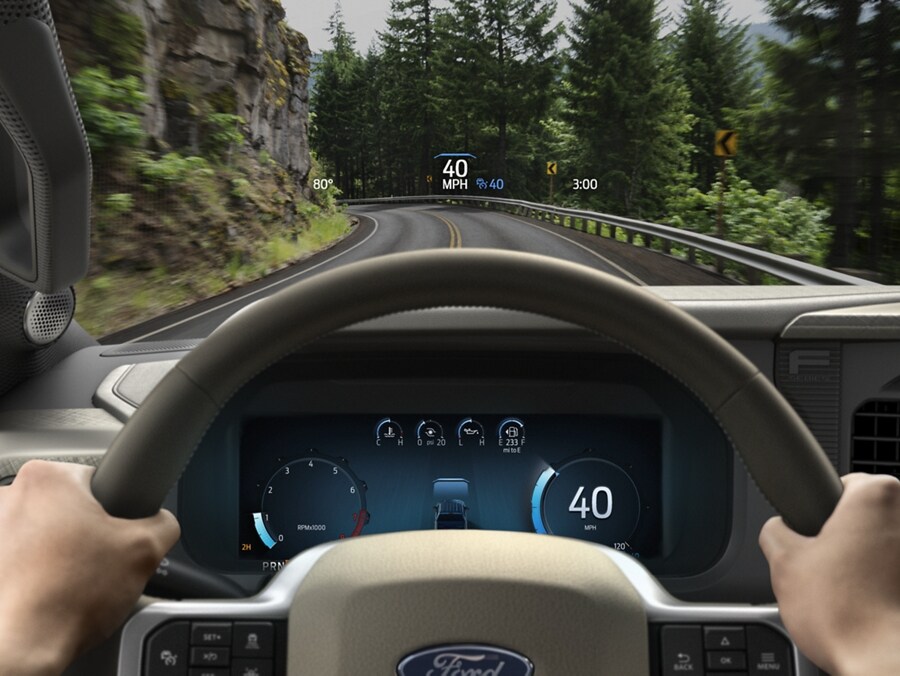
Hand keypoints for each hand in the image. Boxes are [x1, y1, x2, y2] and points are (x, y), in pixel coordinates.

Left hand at [0, 460, 179, 675]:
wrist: (22, 648)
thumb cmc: (68, 596)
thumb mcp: (146, 550)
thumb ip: (164, 523)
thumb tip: (162, 523)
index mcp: (48, 478)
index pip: (97, 480)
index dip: (115, 511)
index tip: (113, 536)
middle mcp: (7, 495)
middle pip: (66, 506)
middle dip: (83, 531)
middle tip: (96, 562)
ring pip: (39, 532)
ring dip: (54, 550)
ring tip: (68, 581)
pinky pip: (16, 556)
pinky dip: (30, 570)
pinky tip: (45, 592)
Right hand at [759, 473, 899, 675]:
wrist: (883, 664)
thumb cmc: (844, 612)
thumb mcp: (783, 560)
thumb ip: (776, 530)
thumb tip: (779, 530)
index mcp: (877, 495)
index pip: (842, 484)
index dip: (820, 513)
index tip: (814, 536)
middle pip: (868, 516)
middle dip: (847, 538)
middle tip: (825, 567)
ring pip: (886, 547)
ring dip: (869, 563)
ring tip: (848, 593)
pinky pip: (895, 574)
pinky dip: (886, 586)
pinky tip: (869, 608)